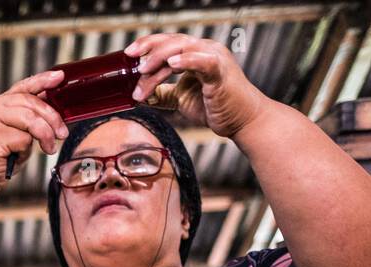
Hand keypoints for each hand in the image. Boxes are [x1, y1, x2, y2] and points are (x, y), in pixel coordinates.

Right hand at [0, 69, 68, 191]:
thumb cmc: (4, 155)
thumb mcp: (22, 131)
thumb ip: (33, 117)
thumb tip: (57, 109)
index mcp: (2, 102)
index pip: (25, 86)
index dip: (43, 80)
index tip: (60, 77)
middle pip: (32, 102)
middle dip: (53, 118)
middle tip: (62, 134)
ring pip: (31, 119)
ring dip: (45, 135)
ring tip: (48, 148)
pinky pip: (23, 139)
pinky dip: (27, 150)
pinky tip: (20, 155)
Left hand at [125, 33, 267, 138]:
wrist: (242, 121)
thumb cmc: (215, 107)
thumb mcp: (181, 98)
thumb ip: (163, 94)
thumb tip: (141, 96)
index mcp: (195, 54)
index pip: (168, 43)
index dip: (147, 45)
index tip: (128, 54)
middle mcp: (205, 50)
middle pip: (172, 41)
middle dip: (149, 47)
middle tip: (131, 58)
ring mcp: (214, 58)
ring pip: (182, 49)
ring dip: (159, 60)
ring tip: (143, 72)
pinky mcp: (220, 72)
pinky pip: (202, 61)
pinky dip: (187, 60)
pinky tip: (172, 65)